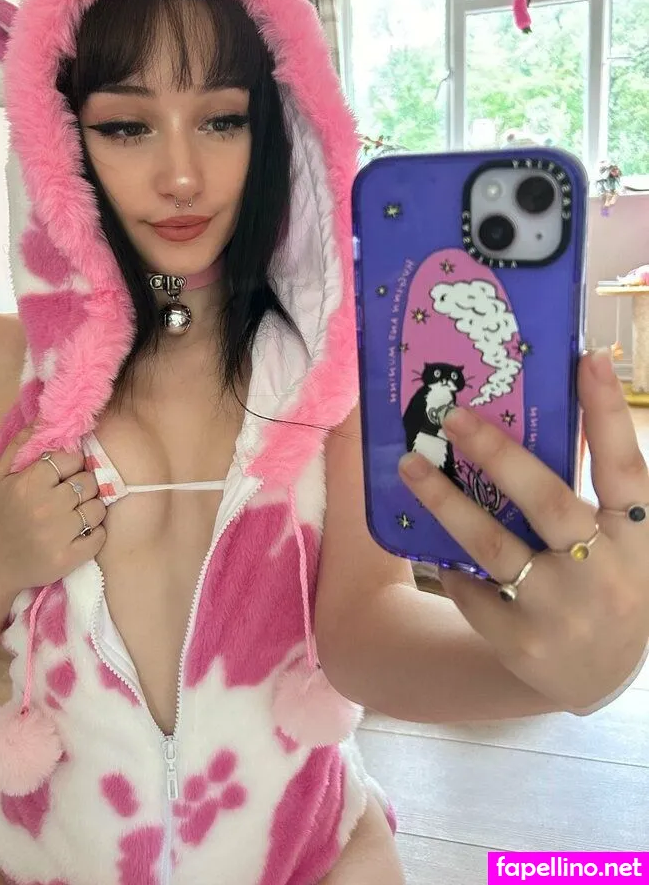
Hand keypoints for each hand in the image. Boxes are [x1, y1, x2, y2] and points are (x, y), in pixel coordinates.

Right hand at [0, 426, 106, 593]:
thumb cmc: (2, 514)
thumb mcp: (2, 476)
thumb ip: (20, 444)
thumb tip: (42, 418)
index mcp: (29, 483)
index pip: (71, 459)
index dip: (72, 464)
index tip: (64, 474)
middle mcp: (44, 507)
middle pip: (89, 482)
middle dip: (84, 486)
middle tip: (72, 495)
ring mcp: (58, 534)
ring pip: (97, 508)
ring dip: (91, 510)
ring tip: (75, 514)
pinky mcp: (69, 558)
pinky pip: (100, 535)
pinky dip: (94, 534)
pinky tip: (78, 533)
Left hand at [398, 349, 648, 712]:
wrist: (596, 677)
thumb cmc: (604, 583)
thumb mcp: (619, 539)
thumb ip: (592, 487)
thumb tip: (551, 408)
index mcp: (635, 538)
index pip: (626, 467)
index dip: (608, 412)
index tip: (585, 357)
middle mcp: (605, 572)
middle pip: (549, 500)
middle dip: (498, 453)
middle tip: (453, 415)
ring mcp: (561, 610)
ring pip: (493, 544)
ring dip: (444, 500)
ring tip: (408, 464)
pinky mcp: (519, 640)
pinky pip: (472, 588)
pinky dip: (451, 561)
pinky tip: (433, 541)